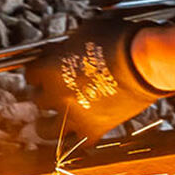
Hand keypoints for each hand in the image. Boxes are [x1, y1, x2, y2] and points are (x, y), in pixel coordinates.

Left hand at [26, 16, 172, 141]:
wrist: (144, 62)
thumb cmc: (119, 40)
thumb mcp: (85, 31)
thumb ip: (68, 44)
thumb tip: (67, 47)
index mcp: (49, 68)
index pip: (31, 74)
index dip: (38, 72)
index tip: (44, 72)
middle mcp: (55, 94)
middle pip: (37, 99)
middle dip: (46, 95)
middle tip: (54, 93)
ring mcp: (73, 114)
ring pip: (45, 129)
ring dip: (46, 125)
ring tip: (48, 125)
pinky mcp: (94, 129)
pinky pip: (78, 143)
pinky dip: (78, 139)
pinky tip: (80, 135)